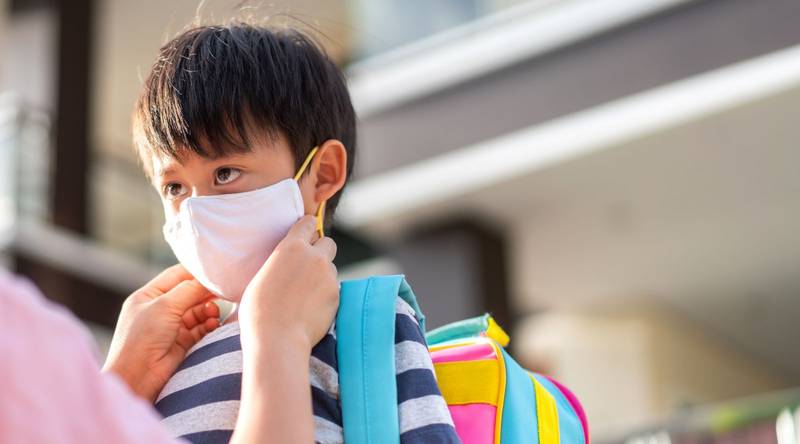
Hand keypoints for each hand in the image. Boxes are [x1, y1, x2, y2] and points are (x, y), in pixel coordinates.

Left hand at [103, 264, 220, 401]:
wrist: (136, 378)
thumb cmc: (141, 338)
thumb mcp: (164, 306)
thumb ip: (189, 289)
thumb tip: (210, 280)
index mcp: (148, 296)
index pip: (176, 276)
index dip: (197, 272)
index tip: (217, 271)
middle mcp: (160, 310)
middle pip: (190, 293)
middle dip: (207, 293)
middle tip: (224, 292)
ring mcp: (172, 327)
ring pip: (198, 311)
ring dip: (209, 310)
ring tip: (214, 314)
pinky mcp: (183, 343)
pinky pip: (202, 328)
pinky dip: (209, 325)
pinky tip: (213, 324)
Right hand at [238, 215, 338, 353]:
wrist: (277, 338)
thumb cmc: (258, 310)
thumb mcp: (262, 275)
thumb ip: (280, 262)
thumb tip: (285, 262)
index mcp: (291, 246)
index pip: (308, 222)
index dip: (307, 229)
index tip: (305, 236)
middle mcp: (314, 256)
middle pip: (328, 242)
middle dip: (321, 251)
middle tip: (308, 266)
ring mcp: (328, 275)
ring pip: (331, 267)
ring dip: (323, 275)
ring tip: (305, 294)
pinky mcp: (336, 294)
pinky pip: (333, 287)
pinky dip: (326, 294)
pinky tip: (310, 308)